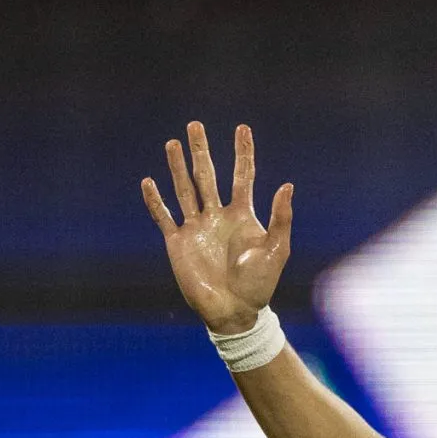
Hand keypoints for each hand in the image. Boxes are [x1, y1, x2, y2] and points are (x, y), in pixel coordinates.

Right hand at [141, 122, 293, 335]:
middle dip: (201, 151)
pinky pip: (164, 217)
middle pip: (207, 176)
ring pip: (185, 190)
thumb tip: (287, 186)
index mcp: (242, 215)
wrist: (235, 312)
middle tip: (196, 126)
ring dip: (177, 168)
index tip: (242, 128)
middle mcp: (217, 216)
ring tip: (172, 143)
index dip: (242, 152)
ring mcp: (196, 228)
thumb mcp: (277, 250)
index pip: (242, 176)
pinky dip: (156, 201)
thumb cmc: (260, 285)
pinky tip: (149, 182)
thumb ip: (281, 218)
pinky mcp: (178, 243)